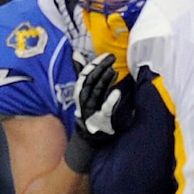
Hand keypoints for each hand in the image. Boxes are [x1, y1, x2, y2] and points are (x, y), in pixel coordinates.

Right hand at [64, 52, 132, 171]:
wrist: (88, 139)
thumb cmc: (90, 111)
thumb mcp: (86, 93)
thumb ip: (84, 75)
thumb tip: (77, 55)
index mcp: (81, 94)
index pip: (84, 76)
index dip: (93, 65)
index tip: (105, 56)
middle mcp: (84, 102)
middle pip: (89, 82)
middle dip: (100, 68)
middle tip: (111, 58)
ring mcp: (91, 112)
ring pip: (95, 93)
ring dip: (104, 81)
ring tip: (113, 70)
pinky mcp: (100, 122)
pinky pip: (104, 110)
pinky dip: (110, 102)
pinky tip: (117, 93)